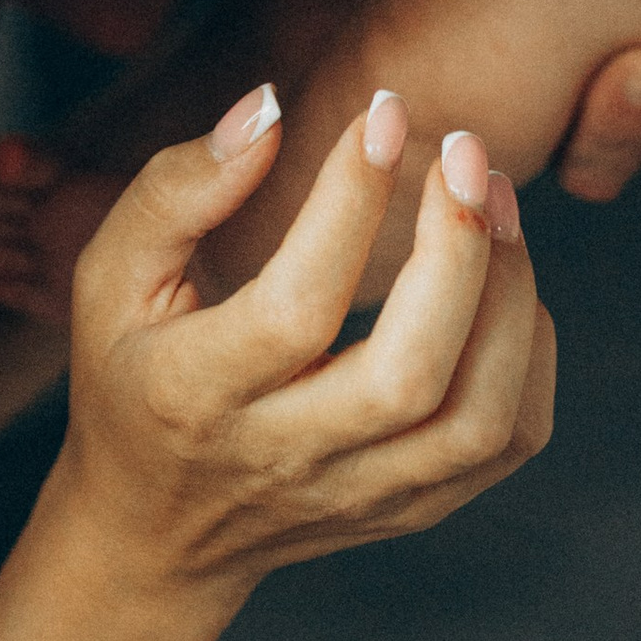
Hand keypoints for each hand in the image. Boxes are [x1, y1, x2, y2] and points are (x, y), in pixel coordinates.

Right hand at [37, 84, 552, 639]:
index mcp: (194, 395)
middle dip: (457, 248)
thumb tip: (269, 108)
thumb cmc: (132, 375)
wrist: (152, 532)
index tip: (380, 114)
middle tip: (464, 152)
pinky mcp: (409, 508)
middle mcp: (281, 459)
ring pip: (475, 421)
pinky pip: (507, 443)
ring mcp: (355, 494)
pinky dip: (529, 355)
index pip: (295, 309)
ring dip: (508, 297)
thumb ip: (177, 190)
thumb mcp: (112, 276)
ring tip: (496, 201)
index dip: (349, 204)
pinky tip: (506, 283)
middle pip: (405, 377)